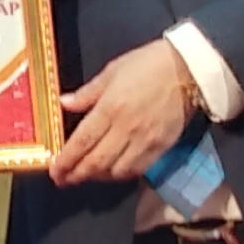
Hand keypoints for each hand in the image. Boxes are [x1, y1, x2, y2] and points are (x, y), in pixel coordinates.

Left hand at [48, 40, 197, 186]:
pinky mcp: (161, 147)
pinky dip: (121, 174)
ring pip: (116, 171)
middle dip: (76, 175)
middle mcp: (125, 129)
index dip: (66, 161)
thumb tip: (64, 104)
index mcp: (109, 108)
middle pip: (96, 162)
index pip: (81, 142)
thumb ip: (87, 93)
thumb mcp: (112, 71)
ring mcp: (145, 140)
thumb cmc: (148, 64)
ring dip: (98, 177)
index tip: (55, 172)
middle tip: (64, 180)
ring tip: (87, 174)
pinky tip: (113, 171)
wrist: (189, 69)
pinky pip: (138, 169)